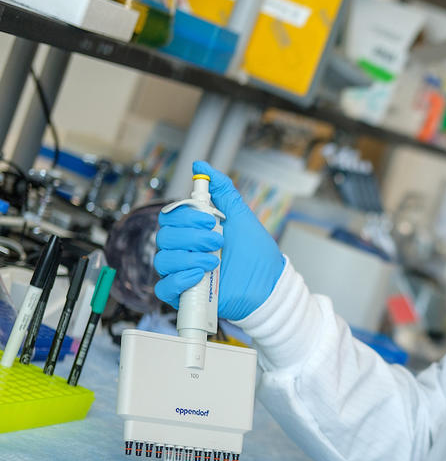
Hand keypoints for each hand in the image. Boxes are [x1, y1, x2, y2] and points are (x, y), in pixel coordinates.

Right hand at [154, 161, 284, 319]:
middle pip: (164, 237)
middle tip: (217, 241)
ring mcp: (182, 272)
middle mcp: (183, 250)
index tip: (210, 219)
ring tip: (215, 260)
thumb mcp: (240, 216)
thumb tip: (201, 166)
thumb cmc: (255, 252)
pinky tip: (200, 274)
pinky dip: (179, 279)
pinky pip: (163, 288)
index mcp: (192, 231)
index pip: (170, 218)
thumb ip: (221, 191)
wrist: (269, 284)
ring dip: (188, 257)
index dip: (186, 217)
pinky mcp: (184, 294)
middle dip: (191, 237)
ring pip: (162, 260)